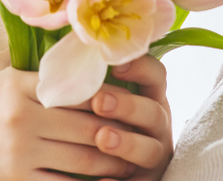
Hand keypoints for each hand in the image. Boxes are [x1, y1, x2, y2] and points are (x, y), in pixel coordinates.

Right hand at [0, 52, 136, 180]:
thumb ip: (29, 55)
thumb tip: (70, 35)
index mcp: (17, 84)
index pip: (74, 87)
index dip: (108, 93)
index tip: (130, 95)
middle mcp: (19, 117)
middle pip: (85, 124)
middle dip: (118, 130)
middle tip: (143, 131)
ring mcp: (19, 153)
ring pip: (82, 159)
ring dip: (113, 161)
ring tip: (132, 159)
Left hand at [89, 56, 172, 180]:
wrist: (98, 161)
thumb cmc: (96, 120)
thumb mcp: (103, 99)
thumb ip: (95, 82)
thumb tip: (65, 62)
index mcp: (150, 98)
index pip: (156, 75)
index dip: (141, 67)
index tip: (116, 66)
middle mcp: (157, 126)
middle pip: (153, 112)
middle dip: (127, 106)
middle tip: (98, 102)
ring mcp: (155, 156)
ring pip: (150, 149)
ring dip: (127, 143)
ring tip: (102, 138)